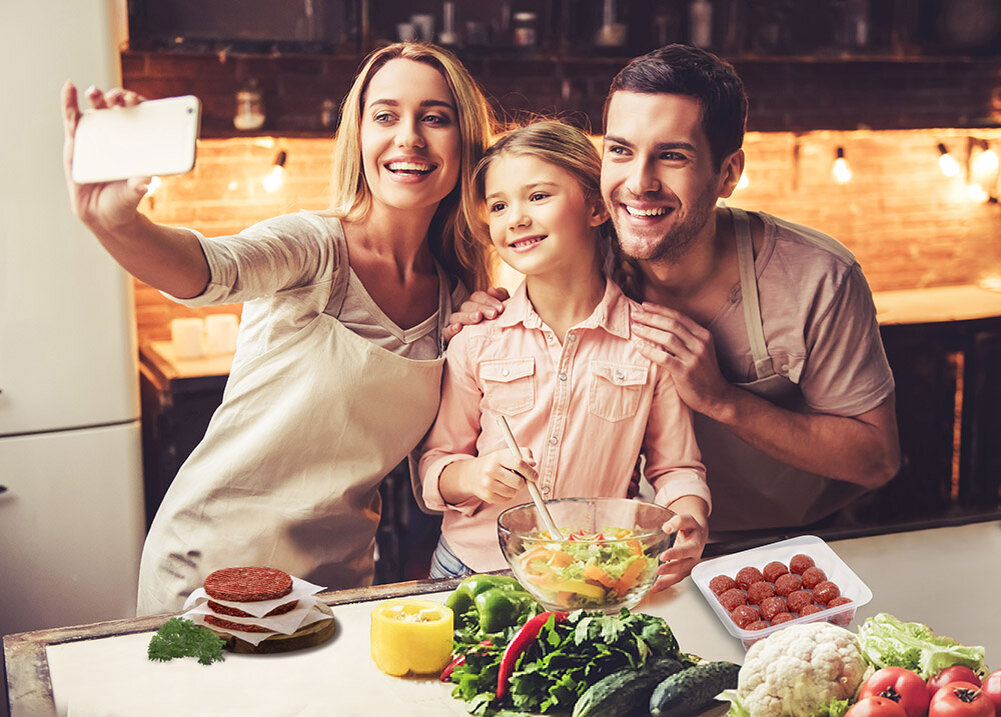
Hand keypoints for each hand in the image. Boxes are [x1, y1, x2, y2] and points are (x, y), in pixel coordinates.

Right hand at [62, 82, 149, 232]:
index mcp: (135, 144)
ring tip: (95, 93)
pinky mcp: (76, 142)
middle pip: (117, 110)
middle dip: (118, 99)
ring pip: (96, 111)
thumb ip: (138, 187)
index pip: (140, 117)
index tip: (138, 101)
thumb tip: (146, 181)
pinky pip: (72, 120)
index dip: (139, 105)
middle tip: (120, 98)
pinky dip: (69, 103)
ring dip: (96, 98)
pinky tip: (69, 88)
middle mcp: (117, 137)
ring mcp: (95, 137)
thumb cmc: (122, 201)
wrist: (103, 216)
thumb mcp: (132, 194)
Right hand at [443, 287, 509, 341]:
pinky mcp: (451, 337)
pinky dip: (451, 329)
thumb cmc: (501, 325)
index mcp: (477, 304)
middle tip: (493, 314)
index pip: (478, 296)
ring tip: (478, 318)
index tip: (501, 308)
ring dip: (467, 316)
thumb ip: (501, 296)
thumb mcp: (503, 311)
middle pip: (467, 305)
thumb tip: (491, 290)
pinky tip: (458, 327)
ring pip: (456, 317)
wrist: (498, 347)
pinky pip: (446, 332)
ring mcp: (457, 323)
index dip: (489, 300)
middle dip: (481, 308)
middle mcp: (465, 312)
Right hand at [461, 447, 535, 503]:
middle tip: (519, 478)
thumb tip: (533, 463)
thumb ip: (523, 454)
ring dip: (515, 489)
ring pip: (513, 492)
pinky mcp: (487, 496)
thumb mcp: (507, 453)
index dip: (530, 471)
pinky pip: (507, 499)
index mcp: (498, 457)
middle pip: (518, 482)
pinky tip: (502, 488)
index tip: (534, 476)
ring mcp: (488, 484)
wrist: (472, 473)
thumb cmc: (495, 462)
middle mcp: (491, 470)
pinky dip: (508, 495)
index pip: (518, 464)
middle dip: (523, 482)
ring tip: (508, 482)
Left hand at [631, 302, 733, 417]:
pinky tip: (639, 347)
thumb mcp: (699, 350)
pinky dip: (650, 351)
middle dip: (650, 318)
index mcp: (703, 335)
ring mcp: (694, 358)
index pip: (679, 316)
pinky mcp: (686, 372)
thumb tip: (659, 324)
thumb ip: (685, 338)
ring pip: (667, 339)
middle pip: (671, 325)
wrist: (715, 396)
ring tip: (634, 328)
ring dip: (648, 331)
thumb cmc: (702, 373)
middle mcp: (700, 344)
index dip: (660, 310)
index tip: (644, 306)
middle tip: (634, 314)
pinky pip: (664, 358)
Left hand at [651, 512, 707, 591]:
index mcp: (695, 544)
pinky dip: (665, 584)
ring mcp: (689, 566)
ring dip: (667, 581)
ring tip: (654, 585)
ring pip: (679, 576)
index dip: (675, 554)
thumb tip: (667, 528)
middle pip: (683, 566)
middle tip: (658, 570)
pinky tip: (655, 588)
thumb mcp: (687, 520)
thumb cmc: (691, 527)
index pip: (686, 550)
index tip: (663, 556)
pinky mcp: (683, 571)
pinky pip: (675, 579)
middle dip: (670, 569)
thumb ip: (678, 522)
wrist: (698, 534)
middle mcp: (693, 557)